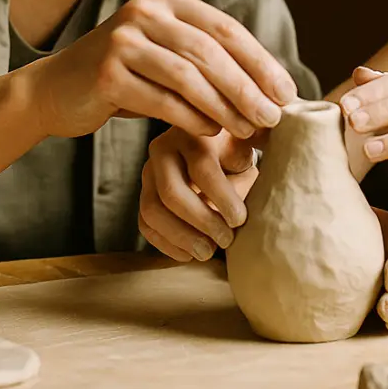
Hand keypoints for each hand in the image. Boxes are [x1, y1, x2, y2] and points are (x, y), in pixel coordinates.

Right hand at [33, 0, 297, 139]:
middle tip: (273, 117)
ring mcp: (122, 40)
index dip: (261, 62)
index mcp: (166, 1)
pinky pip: (162, 99)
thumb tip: (275, 88)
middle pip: (211, 52)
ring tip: (248, 129)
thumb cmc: (127, 80)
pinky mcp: (106, 73)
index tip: (287, 92)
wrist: (56, 92)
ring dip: (225, 106)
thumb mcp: (168, 59)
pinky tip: (211, 133)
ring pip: (189, 76)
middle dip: (248, 87)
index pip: (226, 29)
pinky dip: (192, 118)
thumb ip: (210, 62)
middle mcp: (144, 12)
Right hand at [138, 126, 258, 261]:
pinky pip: (145, 224)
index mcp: (192, 134)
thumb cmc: (233, 154)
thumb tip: (240, 209)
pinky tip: (189, 254)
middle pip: (171, 192)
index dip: (222, 198)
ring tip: (208, 251)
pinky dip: (166, 243)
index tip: (240, 220)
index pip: (202, 168)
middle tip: (225, 240)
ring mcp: (148, 174)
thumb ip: (244, 172)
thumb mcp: (243, 154)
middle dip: (201, 221)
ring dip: (182, 237)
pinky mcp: (143, 195)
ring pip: (153, 211)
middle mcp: (162, 150)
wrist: (212, 149)